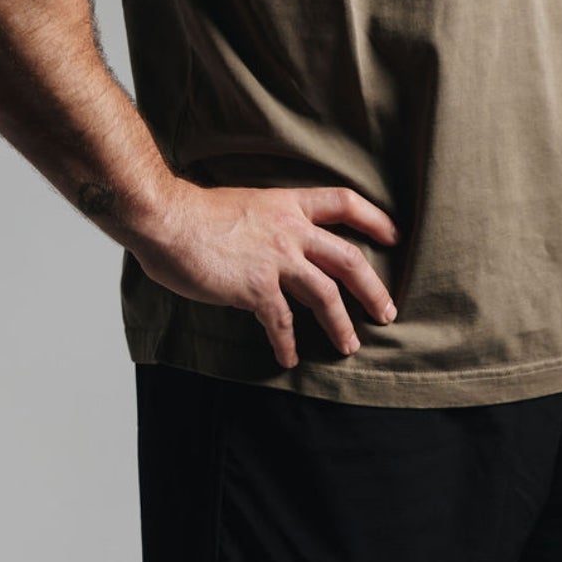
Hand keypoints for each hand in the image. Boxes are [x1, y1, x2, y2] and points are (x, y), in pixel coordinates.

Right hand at [131, 182, 400, 369]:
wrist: (167, 218)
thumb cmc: (196, 213)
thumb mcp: (247, 206)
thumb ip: (269, 228)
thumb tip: (277, 257)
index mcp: (289, 205)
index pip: (344, 203)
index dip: (374, 219)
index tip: (395, 235)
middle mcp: (290, 230)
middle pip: (349, 259)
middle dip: (373, 289)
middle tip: (387, 312)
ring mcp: (276, 259)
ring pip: (326, 295)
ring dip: (341, 324)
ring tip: (349, 346)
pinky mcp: (255, 287)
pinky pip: (281, 322)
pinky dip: (287, 343)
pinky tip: (288, 358)